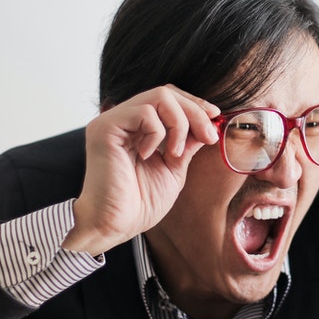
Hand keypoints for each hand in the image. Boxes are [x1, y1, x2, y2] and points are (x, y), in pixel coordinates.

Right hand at [63, 86, 219, 255]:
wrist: (115, 226)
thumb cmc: (139, 204)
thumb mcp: (173, 168)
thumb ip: (186, 144)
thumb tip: (207, 124)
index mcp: (135, 127)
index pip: (167, 98)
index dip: (193, 103)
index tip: (214, 117)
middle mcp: (121, 119)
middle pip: (166, 92)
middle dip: (194, 111)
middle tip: (208, 136)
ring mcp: (111, 121)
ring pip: (159, 96)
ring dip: (179, 124)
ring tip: (174, 154)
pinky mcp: (105, 128)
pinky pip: (144, 113)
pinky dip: (157, 133)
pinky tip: (149, 155)